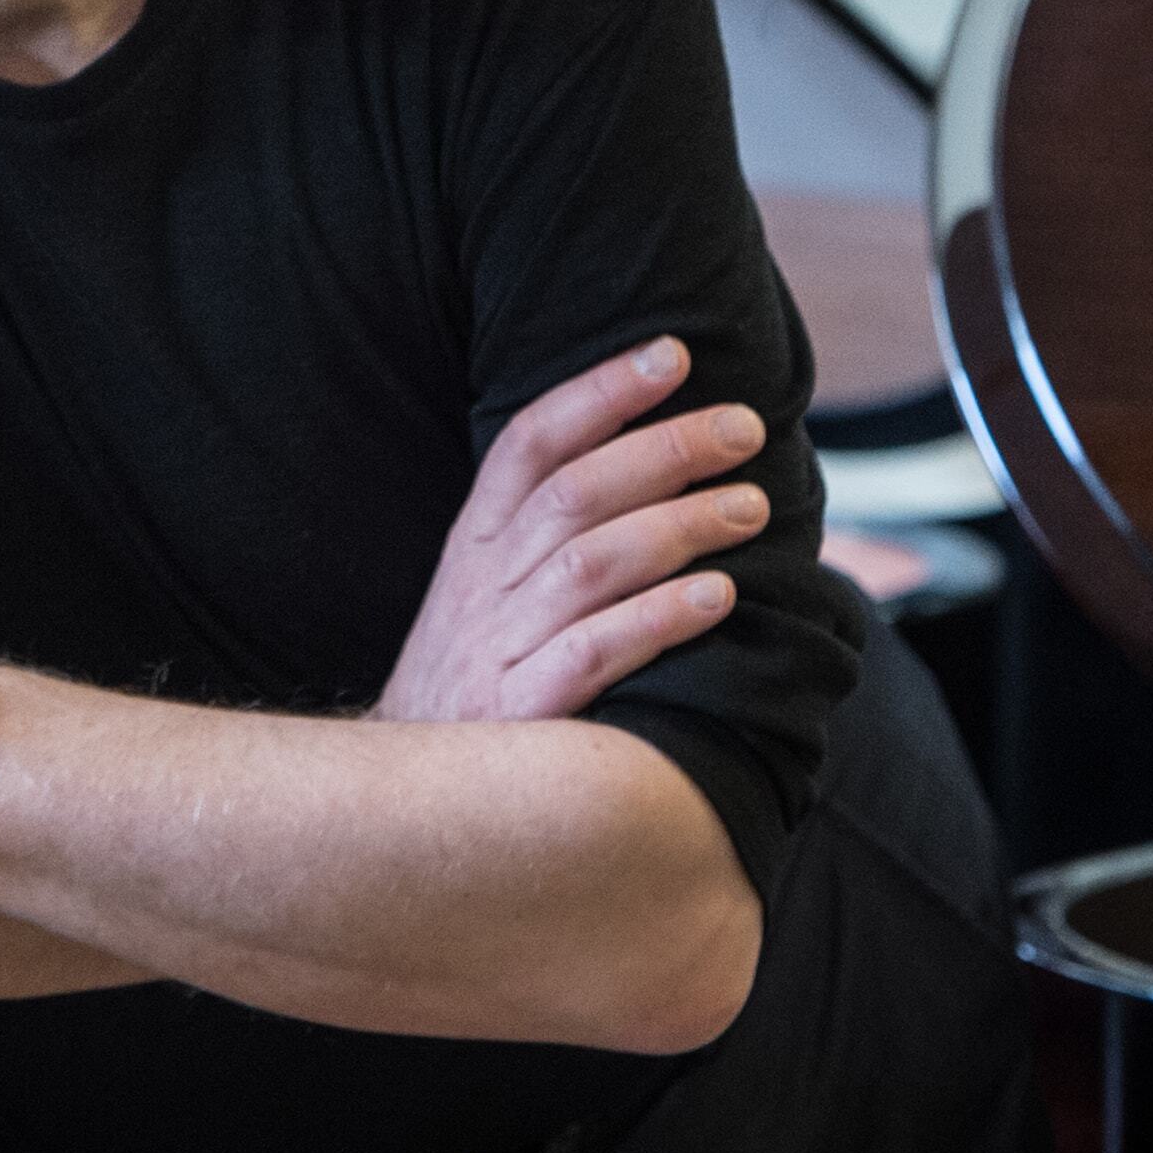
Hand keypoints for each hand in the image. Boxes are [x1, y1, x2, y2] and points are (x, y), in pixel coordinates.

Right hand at [376, 343, 761, 723]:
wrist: (401, 798)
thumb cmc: (476, 680)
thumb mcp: (483, 595)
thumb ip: (545, 535)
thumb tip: (654, 463)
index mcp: (475, 545)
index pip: (531, 444)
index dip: (599, 392)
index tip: (670, 354)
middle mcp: (484, 586)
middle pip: (574, 494)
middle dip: (664, 449)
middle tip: (743, 427)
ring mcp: (499, 649)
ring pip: (590, 566)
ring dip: (678, 526)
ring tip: (751, 506)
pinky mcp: (523, 714)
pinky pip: (594, 655)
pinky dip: (659, 620)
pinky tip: (718, 597)